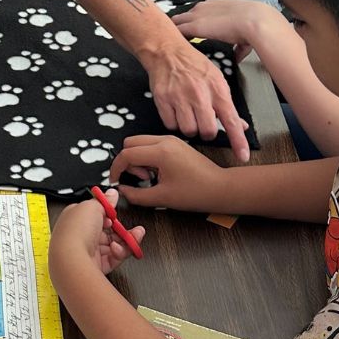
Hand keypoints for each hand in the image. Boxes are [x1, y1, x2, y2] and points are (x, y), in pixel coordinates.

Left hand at [48, 188, 144, 286]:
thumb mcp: (92, 206)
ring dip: (127, 241)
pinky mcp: (96, 265)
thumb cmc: (76, 231)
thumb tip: (112, 193)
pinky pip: (113, 258)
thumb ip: (105, 201)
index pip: (95, 215)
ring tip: (136, 237)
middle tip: (135, 229)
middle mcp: (82, 235)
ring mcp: (89, 251)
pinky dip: (120, 253)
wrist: (72, 260)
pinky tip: (118, 249)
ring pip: (113, 245)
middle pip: (108, 231)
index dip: (108, 214)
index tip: (116, 214)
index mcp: (76, 218)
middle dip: (123, 230)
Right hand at [109, 135, 228, 213]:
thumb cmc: (197, 193)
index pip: (127, 154)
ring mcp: (170, 140)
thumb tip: (123, 191)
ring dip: (138, 158)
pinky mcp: (175, 143)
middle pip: (130, 142)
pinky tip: (158, 172)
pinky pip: (151, 144)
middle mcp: (164, 140)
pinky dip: (147, 156)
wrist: (222, 189)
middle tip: (139, 179)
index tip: (116, 180)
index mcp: (160, 152)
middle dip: (128, 161)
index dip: (116, 168)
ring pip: (140, 142)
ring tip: (150, 177)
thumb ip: (137, 195)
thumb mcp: (163, 198)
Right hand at [143, 35, 249, 161]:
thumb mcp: (216, 79)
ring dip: (189, 128)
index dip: (238, 141)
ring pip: (188, 130)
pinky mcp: (162, 99)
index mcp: (217, 89)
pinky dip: (174, 123)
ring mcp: (179, 97)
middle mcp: (199, 94)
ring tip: (188, 115)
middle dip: (206, 132)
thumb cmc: (193, 65)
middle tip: (203, 122)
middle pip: (207, 131)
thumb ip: (227, 104)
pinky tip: (176, 112)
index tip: (242, 156)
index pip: (231, 120)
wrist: (166, 51)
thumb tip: (241, 126)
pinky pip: (170, 125)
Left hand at [172, 0, 287, 62]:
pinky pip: (177, 29)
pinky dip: (171, 35)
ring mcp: (197, 16)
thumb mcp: (244, 34)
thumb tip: (238, 57)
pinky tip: (167, 42)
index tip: (193, 28)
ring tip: (166, 38)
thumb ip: (239, 45)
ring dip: (173, 29)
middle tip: (173, 35)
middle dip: (181, 24)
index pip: (199, 12)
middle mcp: (204, 8)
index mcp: (217, 6)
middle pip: (185, 15)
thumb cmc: (254, 24)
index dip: (195, 21)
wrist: (255, 20)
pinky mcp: (193, 25)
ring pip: (177, 20)